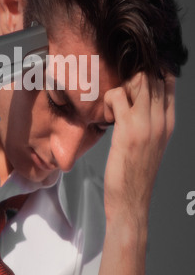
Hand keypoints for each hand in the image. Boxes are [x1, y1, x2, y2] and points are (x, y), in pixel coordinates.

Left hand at [103, 72, 174, 224]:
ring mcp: (147, 123)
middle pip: (152, 76)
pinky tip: (106, 118)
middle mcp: (161, 119)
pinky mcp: (129, 129)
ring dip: (121, 87)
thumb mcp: (149, 143)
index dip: (149, 73)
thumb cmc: (135, 172)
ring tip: (113, 107)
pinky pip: (117, 95)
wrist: (131, 201)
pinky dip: (107, 101)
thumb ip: (149, 120)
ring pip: (138, 80)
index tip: (130, 82)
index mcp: (168, 122)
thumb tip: (135, 99)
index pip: (166, 81)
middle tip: (118, 96)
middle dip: (131, 78)